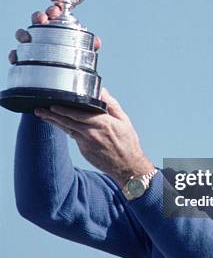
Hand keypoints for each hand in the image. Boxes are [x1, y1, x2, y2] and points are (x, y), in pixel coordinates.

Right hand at [8, 4, 101, 63]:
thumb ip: (90, 45)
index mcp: (57, 27)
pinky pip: (16, 55)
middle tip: (43, 19)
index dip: (53, 9)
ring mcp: (32, 45)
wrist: (67, 80)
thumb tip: (97, 42)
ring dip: (23, 33)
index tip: (56, 9)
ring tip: (27, 37)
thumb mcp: (84, 51)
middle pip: (37, 19)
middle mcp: (43, 33)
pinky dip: (14, 54)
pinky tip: (16, 57)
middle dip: (38, 16)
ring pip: (23, 34)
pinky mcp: (25, 59)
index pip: (54, 13)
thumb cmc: (74, 59)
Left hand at [34, 88, 153, 186]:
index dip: (63, 108)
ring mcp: (87, 143)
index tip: (52, 103)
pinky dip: (66, 130)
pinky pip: (74, 137)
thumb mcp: (124, 121)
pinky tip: (60, 124)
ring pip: (67, 129)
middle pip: (67, 121)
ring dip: (55, 122)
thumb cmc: (128, 142)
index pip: (78, 113)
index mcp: (102, 123)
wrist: (128, 166)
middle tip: (39, 110)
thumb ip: (111, 105)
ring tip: (43, 116)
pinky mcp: (84, 151)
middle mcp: (92, 133)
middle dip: (52, 114)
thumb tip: (102, 91)